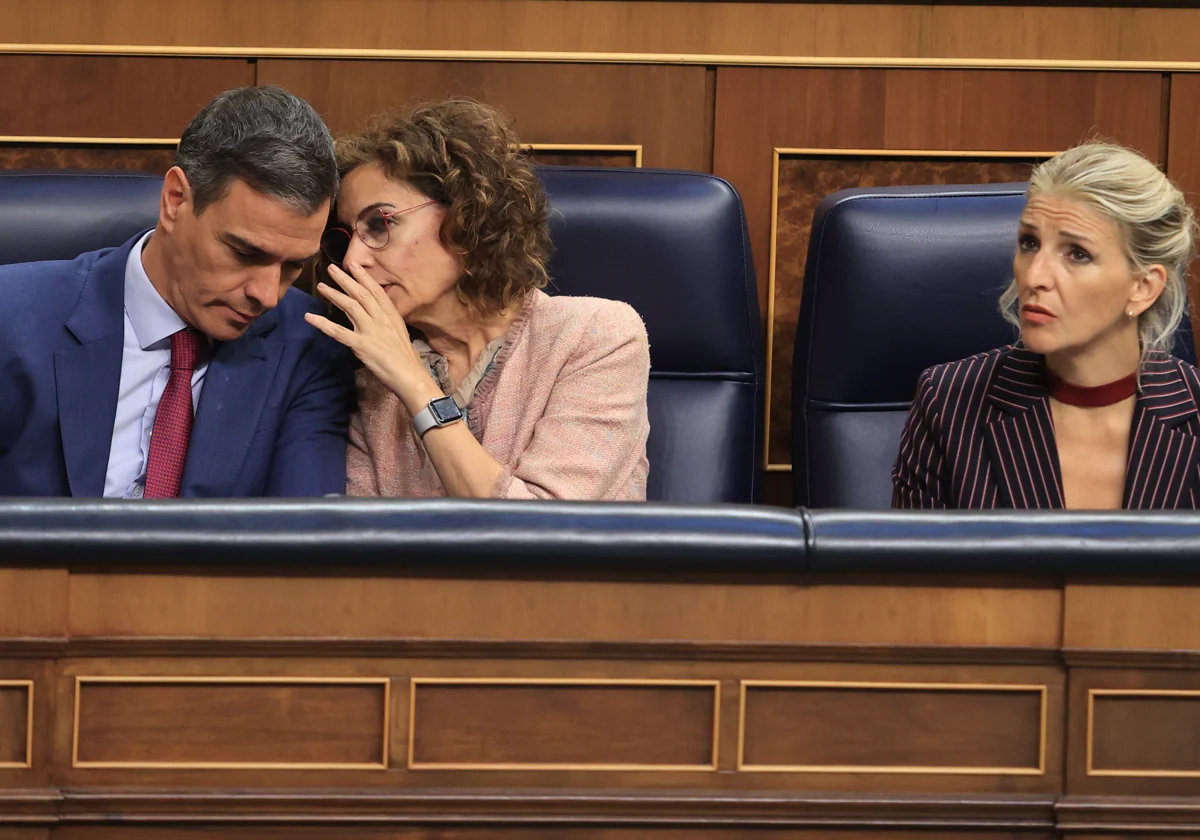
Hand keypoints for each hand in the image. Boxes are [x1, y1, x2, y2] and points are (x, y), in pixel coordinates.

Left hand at [304, 262, 441, 412]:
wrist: (410, 376)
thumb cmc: (406, 360)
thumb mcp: (400, 334)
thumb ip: (387, 323)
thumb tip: (378, 317)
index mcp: (392, 316)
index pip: (376, 292)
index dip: (364, 277)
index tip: (354, 264)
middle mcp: (381, 320)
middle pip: (362, 294)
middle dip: (346, 280)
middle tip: (332, 268)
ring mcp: (371, 331)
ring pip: (351, 307)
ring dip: (335, 295)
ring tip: (322, 286)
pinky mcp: (362, 345)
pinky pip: (338, 332)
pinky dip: (322, 324)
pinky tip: (309, 317)